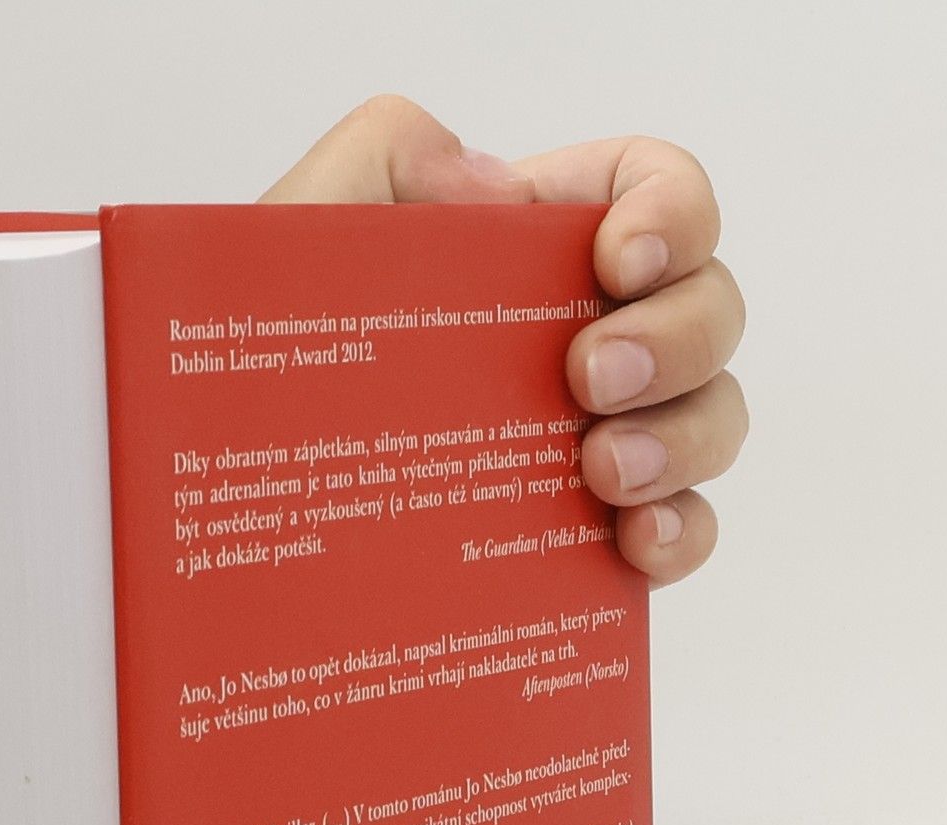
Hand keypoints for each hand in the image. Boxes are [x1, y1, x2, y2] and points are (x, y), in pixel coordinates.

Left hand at [263, 97, 745, 586]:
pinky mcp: (586, 539)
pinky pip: (681, 531)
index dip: (673, 212)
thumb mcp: (295, 234)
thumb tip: (498, 189)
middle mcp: (581, 340)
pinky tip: (631, 545)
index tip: (620, 261)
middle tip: (588, 380)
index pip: (652, 192)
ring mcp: (595, 441)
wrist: (233, 516)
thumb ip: (385, 157)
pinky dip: (680, 534)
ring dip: (685, 438)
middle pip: (709, 309)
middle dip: (676, 338)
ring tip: (602, 473)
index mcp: (527, 250)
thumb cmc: (254, 368)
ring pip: (712, 419)